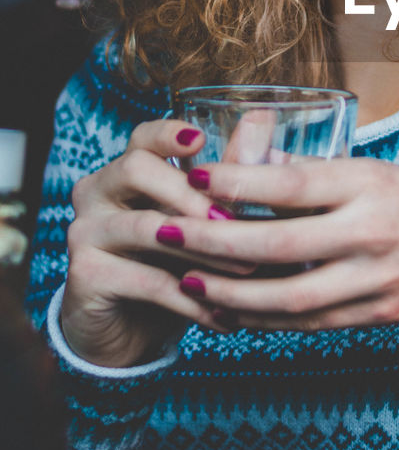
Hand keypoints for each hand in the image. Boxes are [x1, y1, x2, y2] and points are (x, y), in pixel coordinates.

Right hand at [62, 120, 250, 367]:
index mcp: (124, 170)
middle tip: (235, 221)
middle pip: (136, 168)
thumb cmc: (170, 265)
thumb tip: (263, 118)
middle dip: (192, 194)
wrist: (127, 331)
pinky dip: (192, 300)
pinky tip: (225, 316)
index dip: (169, 133)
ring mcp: (84, 232)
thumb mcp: (198, 221)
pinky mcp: (84, 275)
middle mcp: (96, 192)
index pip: (141, 137)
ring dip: (204, 249)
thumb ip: (224, 176)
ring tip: (247, 272)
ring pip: (146, 227)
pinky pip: (147, 281)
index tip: (202, 140)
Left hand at [164, 157, 398, 330]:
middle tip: (166, 233)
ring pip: (287, 296)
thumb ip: (330, 178)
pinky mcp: (379, 315)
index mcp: (375, 184)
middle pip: (276, 244)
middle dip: (212, 242)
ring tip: (189, 283)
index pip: (291, 184)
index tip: (195, 175)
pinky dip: (266, 320)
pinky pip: (310, 323)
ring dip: (229, 294)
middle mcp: (373, 234)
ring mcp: (376, 281)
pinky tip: (235, 313)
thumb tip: (263, 173)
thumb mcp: (392, 170)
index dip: (235, 181)